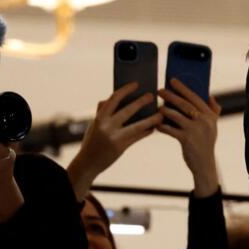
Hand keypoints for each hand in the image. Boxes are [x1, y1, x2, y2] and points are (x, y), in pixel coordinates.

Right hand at [68, 83, 162, 198]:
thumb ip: (102, 112)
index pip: (114, 99)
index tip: (136, 84)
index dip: (126, 90)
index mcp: (99, 118)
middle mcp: (107, 126)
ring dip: (151, 119)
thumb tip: (110, 98)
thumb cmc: (92, 141)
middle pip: (128, 110)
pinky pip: (138, 137)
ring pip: (137, 126)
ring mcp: (115, 138)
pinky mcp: (121, 147)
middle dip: (141, 102)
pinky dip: (146, 131)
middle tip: (152, 96)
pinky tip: (153, 127)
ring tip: (161, 114)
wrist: (88, 164)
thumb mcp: (93, 125)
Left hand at [157, 78, 221, 196]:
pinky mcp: (186, 140)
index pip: (195, 97)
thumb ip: (213, 111)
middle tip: (159, 90)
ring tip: (158, 108)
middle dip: (170, 96)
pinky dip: (162, 126)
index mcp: (210, 116)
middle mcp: (204, 121)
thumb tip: (210, 95)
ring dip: (164, 110)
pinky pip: (170, 129)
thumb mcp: (213, 127)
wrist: (205, 165)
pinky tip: (156, 125)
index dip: (183, 88)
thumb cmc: (206, 144)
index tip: (172, 80)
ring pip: (175, 115)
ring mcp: (195, 130)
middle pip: (184, 104)